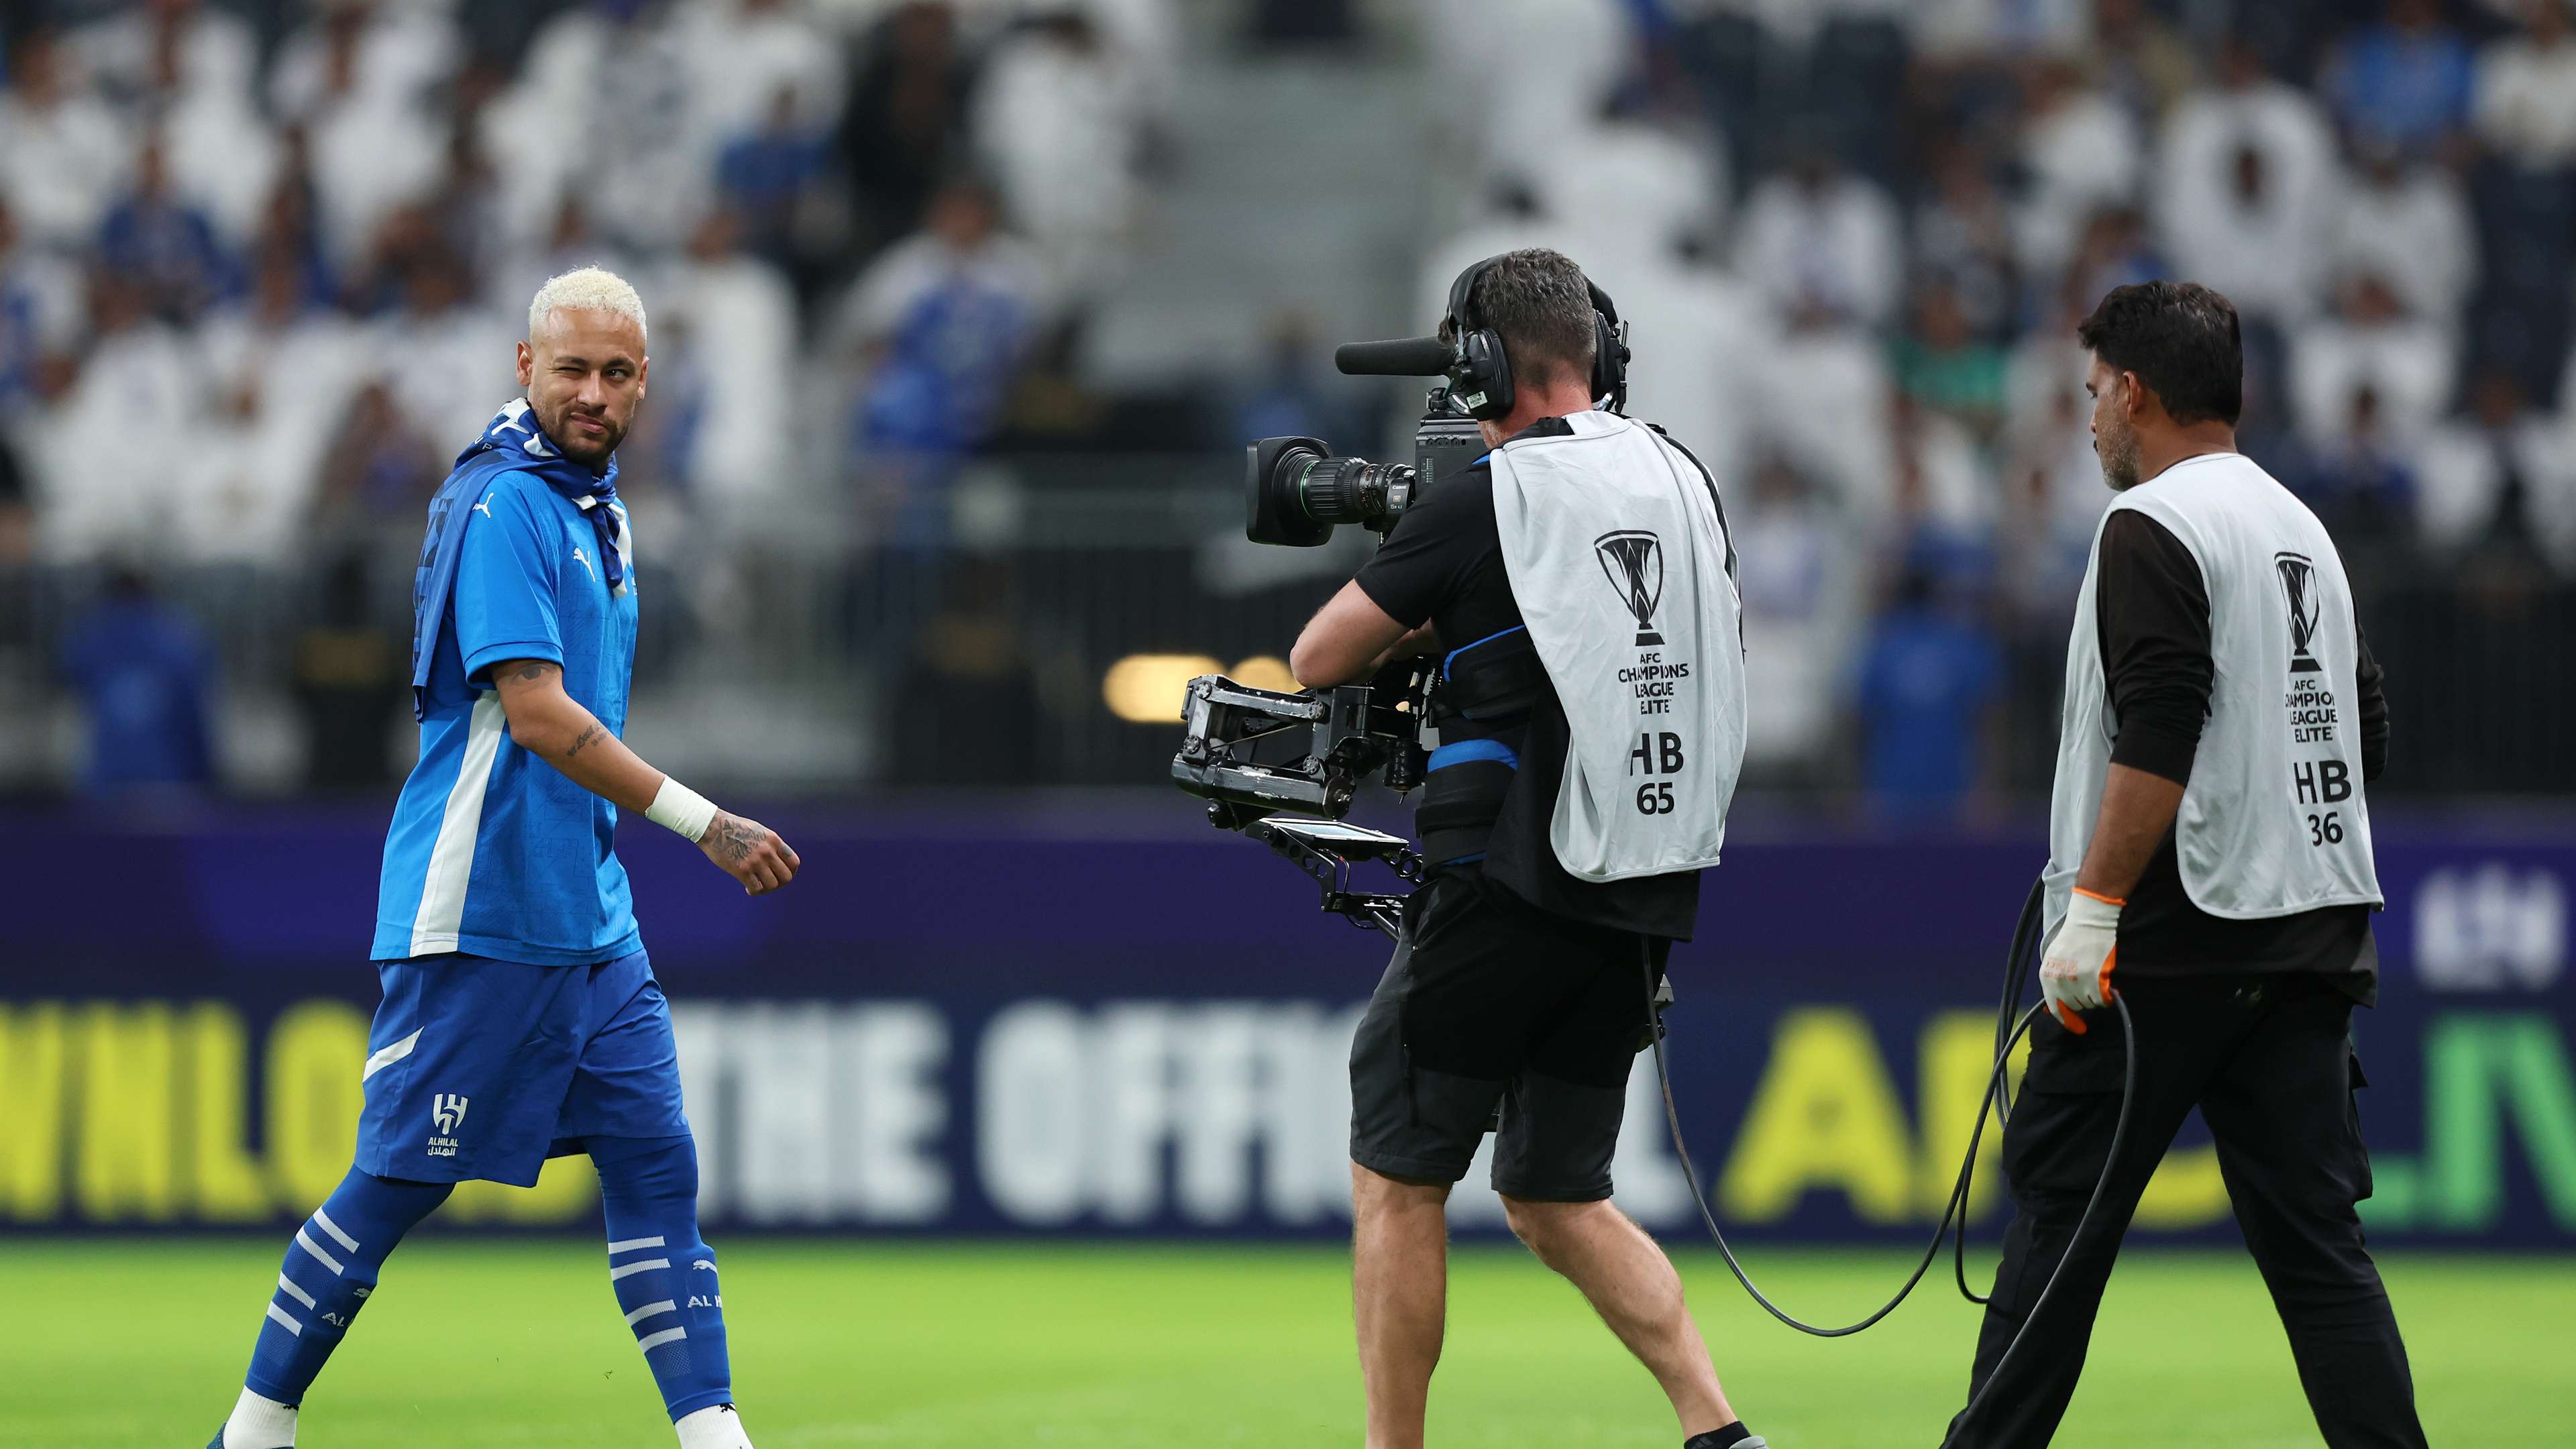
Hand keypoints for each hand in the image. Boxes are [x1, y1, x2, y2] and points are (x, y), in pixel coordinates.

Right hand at [697, 810, 800, 895]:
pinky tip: (747, 889)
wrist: (713, 827)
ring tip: (757, 886)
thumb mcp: (759, 831)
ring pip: (773, 885)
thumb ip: (770, 844)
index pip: (794, 862)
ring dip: (766, 889)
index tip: (781, 875)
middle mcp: (768, 851)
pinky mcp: (742, 870)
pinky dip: (754, 892)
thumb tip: (777, 858)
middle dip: (780, 883)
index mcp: (774, 840)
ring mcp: (755, 861)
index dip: (790, 872)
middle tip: (769, 884)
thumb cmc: (733, 827)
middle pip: (787, 877)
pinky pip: (756, 889)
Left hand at [2039, 888, 2121, 1033]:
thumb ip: (2053, 982)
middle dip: (2083, 999)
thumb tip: (2052, 1008)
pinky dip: (2107, 997)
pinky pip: (2103, 999)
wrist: (2089, 921)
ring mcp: (2078, 979)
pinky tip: (2107, 986)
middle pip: (2076, 1005)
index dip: (2068, 1020)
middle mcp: (2060, 980)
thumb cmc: (2071, 939)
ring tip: (2096, 978)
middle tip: (2089, 983)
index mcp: (2047, 975)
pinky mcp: (2095, 977)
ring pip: (2091, 1003)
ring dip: (2096, 996)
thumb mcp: (2053, 959)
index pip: (2056, 1007)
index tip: (2078, 1029)